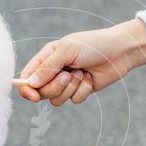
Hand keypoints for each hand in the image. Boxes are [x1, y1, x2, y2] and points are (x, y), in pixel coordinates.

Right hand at [18, 19, 145, 104]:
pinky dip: (83, 90)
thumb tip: (31, 83)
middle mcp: (54, 71)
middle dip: (56, 87)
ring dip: (71, 88)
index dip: (26, 89)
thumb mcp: (68, 50)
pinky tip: (90, 78)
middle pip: (42, 92)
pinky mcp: (80, 91)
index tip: (34, 96)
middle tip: (68, 75)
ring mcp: (66, 83)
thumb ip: (48, 67)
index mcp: (46, 58)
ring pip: (57, 99)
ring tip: (82, 73)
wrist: (120, 51)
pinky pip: (74, 100)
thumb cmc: (93, 45)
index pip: (27, 77)